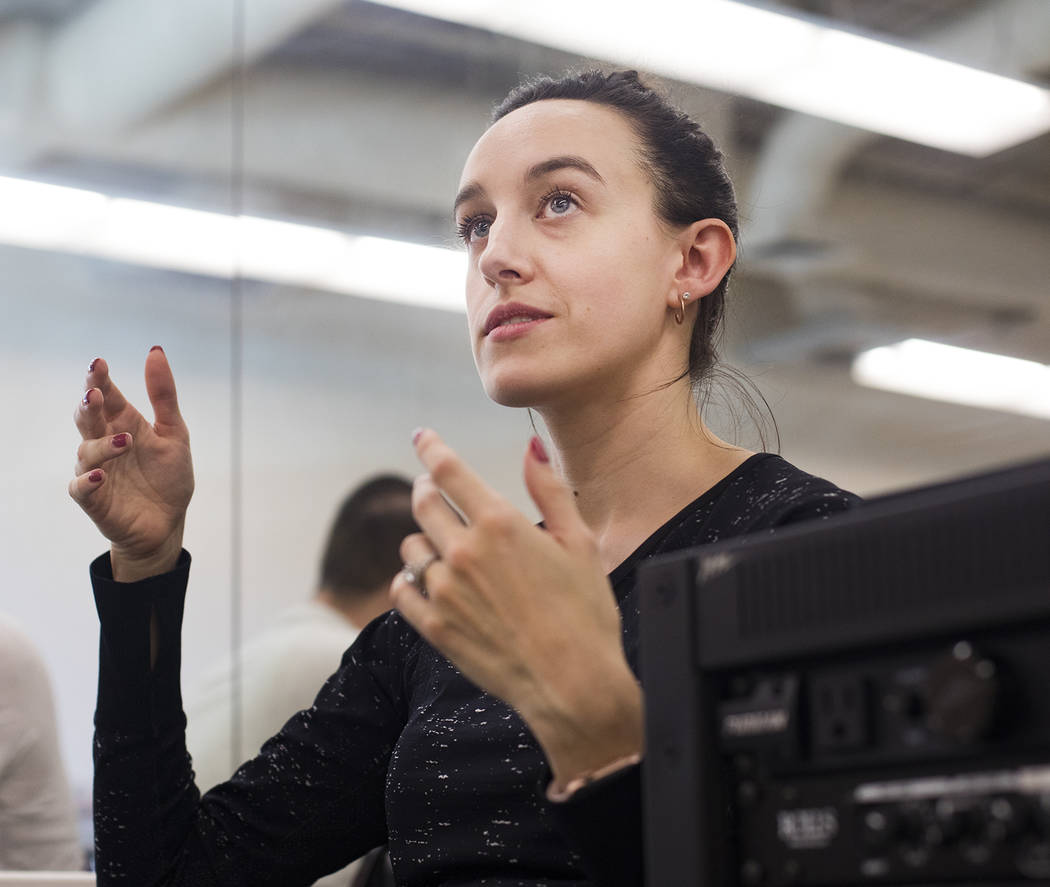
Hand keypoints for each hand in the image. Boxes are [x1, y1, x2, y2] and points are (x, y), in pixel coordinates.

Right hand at [69, 348, 193, 580]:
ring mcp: (97, 470)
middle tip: (96, 393)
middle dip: (89, 404)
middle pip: (87, 418)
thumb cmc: (168, 477)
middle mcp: (105, 443)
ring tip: (125, 441)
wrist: (167, 522)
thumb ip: (164, 396)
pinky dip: (89, 480)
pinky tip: (102, 474)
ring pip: (86, 451)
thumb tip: (155, 351)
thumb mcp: (174, 433)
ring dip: (102, 445)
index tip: (99, 363)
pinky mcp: (94, 498)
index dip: (99, 379)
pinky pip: (82, 487)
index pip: (106, 395)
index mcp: (123, 423)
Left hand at [390, 430, 642, 785]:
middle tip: (433, 490)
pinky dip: (410, 581)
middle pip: (424, 504)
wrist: (573, 686)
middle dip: (426, 490)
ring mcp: (444, 591)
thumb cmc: (586, 613)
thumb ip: (549, 492)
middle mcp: (463, 551)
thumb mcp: (579, 544)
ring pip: (411, 547)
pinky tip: (426, 582)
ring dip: (422, 539)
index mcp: (499, 523)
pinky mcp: (434, 628)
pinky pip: (402, 590)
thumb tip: (531, 450)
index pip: (448, 470)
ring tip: (441, 546)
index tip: (421, 436)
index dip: (430, 447)